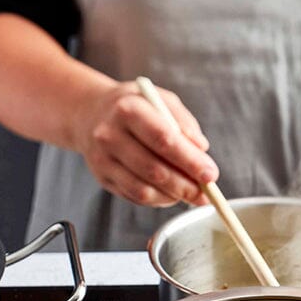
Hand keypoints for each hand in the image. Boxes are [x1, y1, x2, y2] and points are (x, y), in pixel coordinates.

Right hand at [73, 81, 218, 206]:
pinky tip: (170, 194)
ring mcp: (103, 160)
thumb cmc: (133, 106)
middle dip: (185, 186)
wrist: (90, 115)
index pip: (164, 140)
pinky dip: (158, 200)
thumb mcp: (160, 100)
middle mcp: (110, 136)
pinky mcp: (102, 178)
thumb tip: (201, 151)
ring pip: (143, 190)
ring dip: (172, 197)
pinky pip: (135, 196)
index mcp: (128, 109)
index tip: (210, 175)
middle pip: (154, 170)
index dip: (189, 161)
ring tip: (189, 194)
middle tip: (205, 194)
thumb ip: (183, 122)